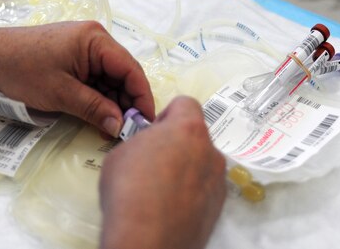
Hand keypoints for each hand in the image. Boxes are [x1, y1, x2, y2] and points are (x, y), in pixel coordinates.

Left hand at [0, 21, 153, 136]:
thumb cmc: (23, 68)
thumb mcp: (61, 93)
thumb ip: (94, 109)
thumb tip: (119, 127)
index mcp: (96, 40)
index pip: (131, 69)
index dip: (141, 96)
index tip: (145, 121)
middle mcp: (96, 40)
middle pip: (123, 74)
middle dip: (126, 102)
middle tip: (127, 130)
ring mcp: (85, 48)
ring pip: (110, 78)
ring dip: (112, 102)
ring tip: (112, 128)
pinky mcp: (76, 57)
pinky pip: (96, 78)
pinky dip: (99, 97)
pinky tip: (99, 116)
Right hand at [99, 97, 226, 248]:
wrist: (146, 240)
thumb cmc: (129, 192)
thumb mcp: (121, 153)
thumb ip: (144, 141)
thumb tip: (150, 149)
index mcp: (188, 129)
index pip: (186, 103)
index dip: (168, 115)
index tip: (155, 132)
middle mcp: (210, 151)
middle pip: (196, 135)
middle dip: (178, 143)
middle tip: (154, 162)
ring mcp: (218, 180)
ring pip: (202, 163)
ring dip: (186, 168)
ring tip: (161, 189)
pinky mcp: (218, 206)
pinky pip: (205, 188)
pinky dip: (192, 192)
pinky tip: (171, 207)